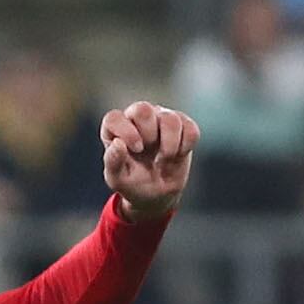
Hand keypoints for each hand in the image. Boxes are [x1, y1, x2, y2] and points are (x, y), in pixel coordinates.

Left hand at [102, 101, 196, 217]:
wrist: (156, 194)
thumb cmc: (132, 183)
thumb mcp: (118, 179)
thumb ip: (113, 161)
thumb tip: (118, 143)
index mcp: (116, 129)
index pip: (113, 118)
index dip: (126, 133)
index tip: (136, 150)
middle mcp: (138, 118)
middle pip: (143, 109)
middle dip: (148, 134)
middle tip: (148, 152)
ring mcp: (161, 118)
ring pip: (170, 119)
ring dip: (169, 145)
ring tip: (164, 159)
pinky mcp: (184, 125)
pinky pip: (190, 130)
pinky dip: (185, 147)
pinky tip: (177, 155)